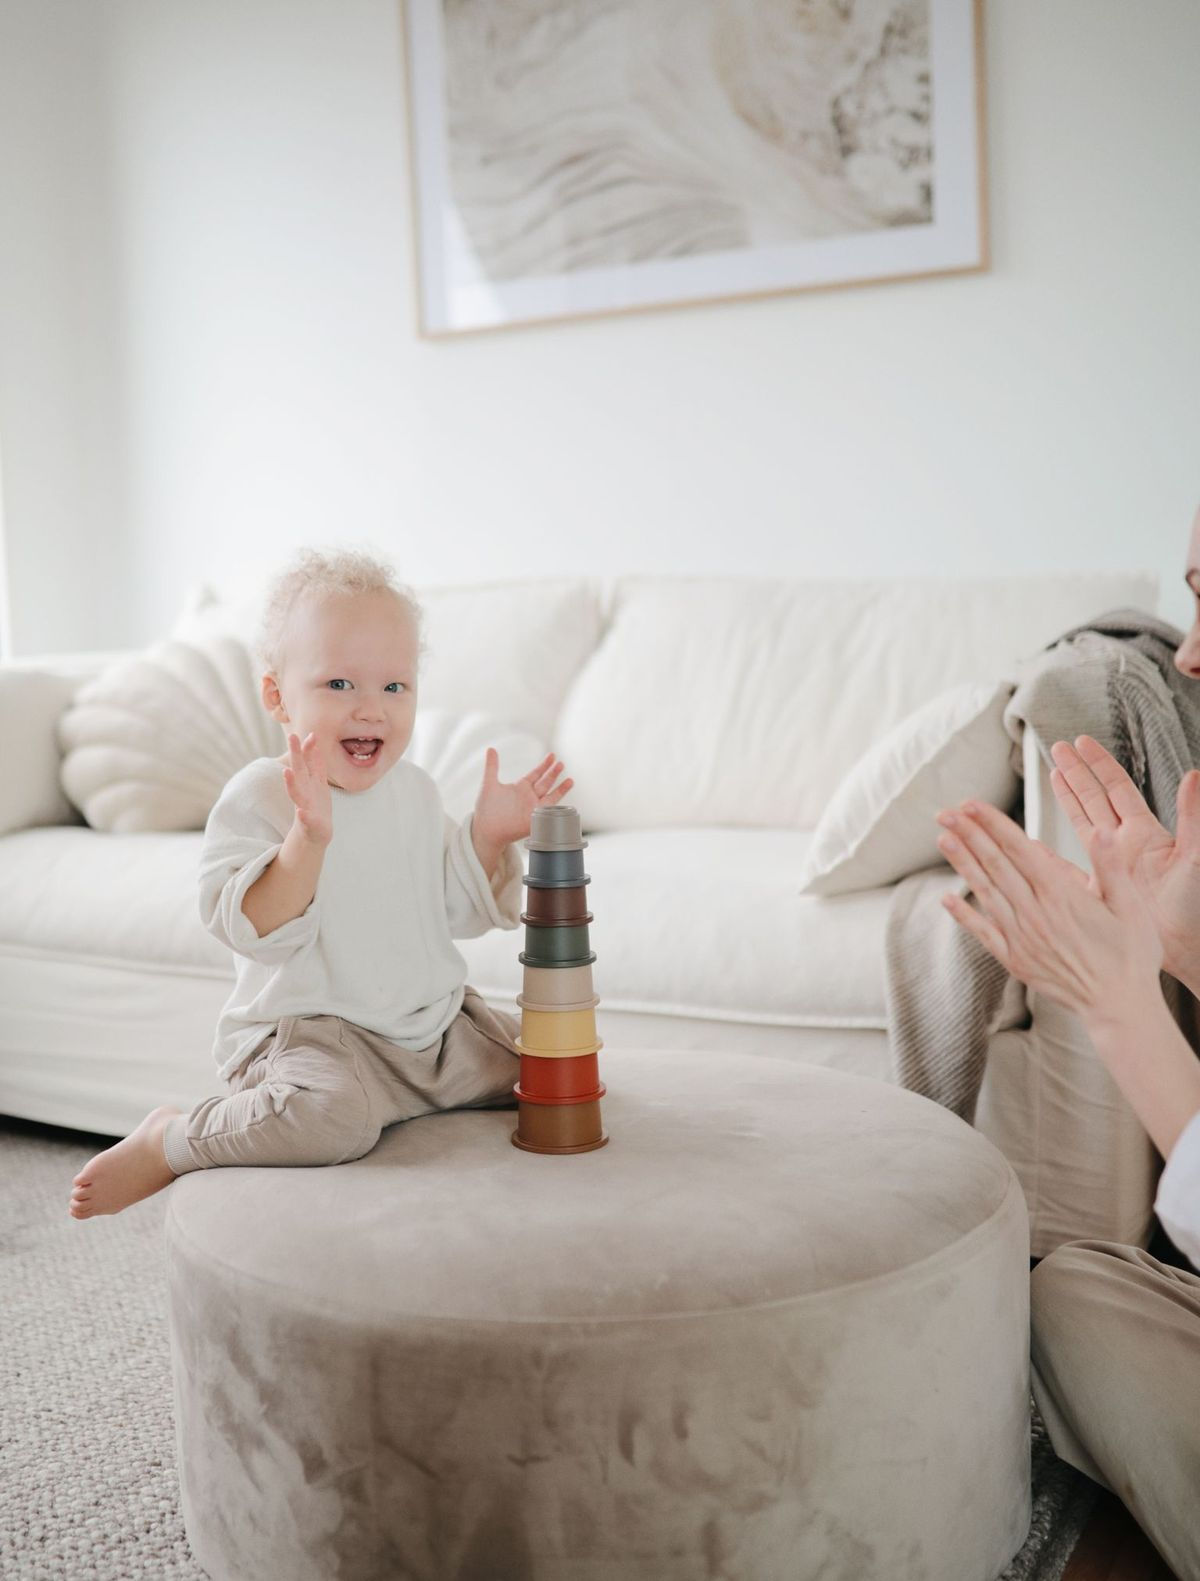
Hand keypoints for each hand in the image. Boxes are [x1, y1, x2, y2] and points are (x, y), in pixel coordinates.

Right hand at [282, 732, 332, 846]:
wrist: (316, 832)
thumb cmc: (316, 804)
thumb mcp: (318, 781)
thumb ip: (315, 764)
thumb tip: (314, 741)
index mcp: (308, 781)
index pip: (307, 760)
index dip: (308, 747)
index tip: (312, 733)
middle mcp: (303, 790)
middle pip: (298, 769)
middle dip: (295, 754)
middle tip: (291, 737)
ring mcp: (304, 805)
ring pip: (296, 792)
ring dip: (291, 782)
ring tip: (286, 772)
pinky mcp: (308, 822)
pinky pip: (304, 818)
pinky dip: (302, 815)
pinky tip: (300, 811)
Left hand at [472, 749, 573, 856]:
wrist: (485, 830)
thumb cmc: (486, 809)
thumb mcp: (489, 784)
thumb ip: (492, 766)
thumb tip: (490, 748)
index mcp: (520, 787)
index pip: (536, 773)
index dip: (544, 765)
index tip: (552, 755)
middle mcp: (529, 797)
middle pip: (546, 783)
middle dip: (554, 773)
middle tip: (561, 763)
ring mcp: (533, 809)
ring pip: (551, 797)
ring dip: (560, 789)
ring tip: (570, 780)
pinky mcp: (535, 821)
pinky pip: (548, 814)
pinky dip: (556, 809)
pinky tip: (563, 804)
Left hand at [934, 799, 1162, 1027]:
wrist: (1119, 1006)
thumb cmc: (1130, 955)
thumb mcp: (1131, 906)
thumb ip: (1111, 867)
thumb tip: (1100, 832)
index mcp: (1061, 896)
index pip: (1019, 849)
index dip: (993, 824)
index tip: (971, 804)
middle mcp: (1035, 914)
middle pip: (995, 865)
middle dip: (969, 835)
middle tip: (945, 812)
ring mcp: (1021, 938)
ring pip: (985, 892)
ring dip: (962, 864)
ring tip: (943, 839)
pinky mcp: (1015, 960)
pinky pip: (983, 932)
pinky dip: (964, 914)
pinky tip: (946, 899)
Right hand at [1049, 734, 1199, 985]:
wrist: (1184, 946)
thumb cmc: (1194, 905)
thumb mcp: (1194, 856)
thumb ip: (1193, 816)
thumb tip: (1195, 776)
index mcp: (1145, 833)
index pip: (1116, 789)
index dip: (1099, 765)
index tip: (1082, 744)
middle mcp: (1125, 844)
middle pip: (1094, 799)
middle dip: (1077, 772)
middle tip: (1058, 750)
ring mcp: (1110, 865)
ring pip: (1082, 822)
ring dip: (1067, 799)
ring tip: (1052, 776)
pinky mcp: (1099, 887)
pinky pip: (1068, 864)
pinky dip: (1051, 853)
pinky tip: (1038, 843)